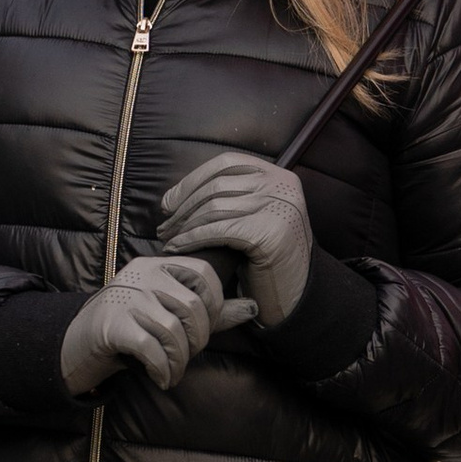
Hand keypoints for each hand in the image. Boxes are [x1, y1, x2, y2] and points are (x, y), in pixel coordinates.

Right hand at [59, 254, 253, 394]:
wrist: (78, 343)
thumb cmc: (131, 326)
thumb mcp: (168, 312)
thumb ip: (210, 311)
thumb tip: (253, 307)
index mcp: (158, 265)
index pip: (203, 273)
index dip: (215, 304)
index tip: (205, 328)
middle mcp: (142, 275)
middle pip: (191, 307)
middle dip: (197, 341)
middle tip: (186, 356)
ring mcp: (125, 298)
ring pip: (173, 331)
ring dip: (179, 361)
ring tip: (173, 372)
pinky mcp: (111, 325)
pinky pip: (151, 348)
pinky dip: (162, 369)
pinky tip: (161, 378)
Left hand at [158, 153, 314, 328]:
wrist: (297, 297)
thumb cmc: (268, 260)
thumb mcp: (257, 217)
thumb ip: (234, 198)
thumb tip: (180, 192)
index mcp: (279, 176)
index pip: (226, 164)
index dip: (192, 180)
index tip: (169, 202)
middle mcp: (282, 186)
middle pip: (217, 185)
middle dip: (183, 206)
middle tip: (164, 226)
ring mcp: (278, 208)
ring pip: (214, 206)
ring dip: (184, 224)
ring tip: (168, 239)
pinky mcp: (269, 233)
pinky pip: (218, 229)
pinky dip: (192, 238)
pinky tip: (178, 247)